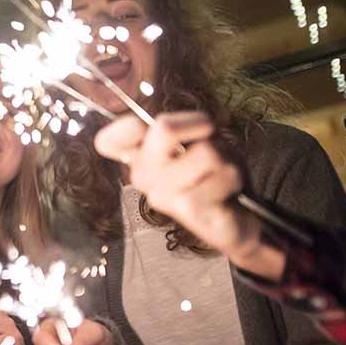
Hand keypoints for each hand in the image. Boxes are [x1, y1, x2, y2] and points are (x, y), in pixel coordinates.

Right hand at [94, 112, 260, 258]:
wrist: (238, 217)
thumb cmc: (216, 173)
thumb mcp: (197, 139)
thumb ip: (175, 127)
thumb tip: (163, 127)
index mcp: (137, 157)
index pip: (107, 141)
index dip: (128, 127)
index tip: (164, 130)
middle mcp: (141, 177)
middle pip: (164, 128)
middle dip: (202, 129)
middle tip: (208, 149)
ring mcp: (161, 195)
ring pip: (206, 152)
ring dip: (225, 159)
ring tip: (219, 175)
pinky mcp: (188, 208)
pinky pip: (222, 173)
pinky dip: (233, 178)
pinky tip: (225, 194)